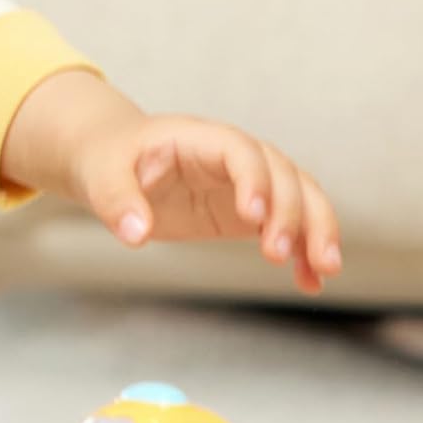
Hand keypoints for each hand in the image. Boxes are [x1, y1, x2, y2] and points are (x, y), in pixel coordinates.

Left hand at [1, 72, 342, 293]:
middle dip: (289, 212)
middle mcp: (232, 156)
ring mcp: (246, 182)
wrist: (112, 159)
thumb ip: (117, 201)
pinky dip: (303, 252)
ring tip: (323, 271)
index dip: (253, 178)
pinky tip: (310, 284)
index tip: (253, 216)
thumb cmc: (106, 160)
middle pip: (282, 173)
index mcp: (198, 138)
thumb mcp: (99, 176)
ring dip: (316, 229)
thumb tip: (136, 233)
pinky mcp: (247, 210)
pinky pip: (288, 225)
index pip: (240, 150)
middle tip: (278, 256)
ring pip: (299, 196)